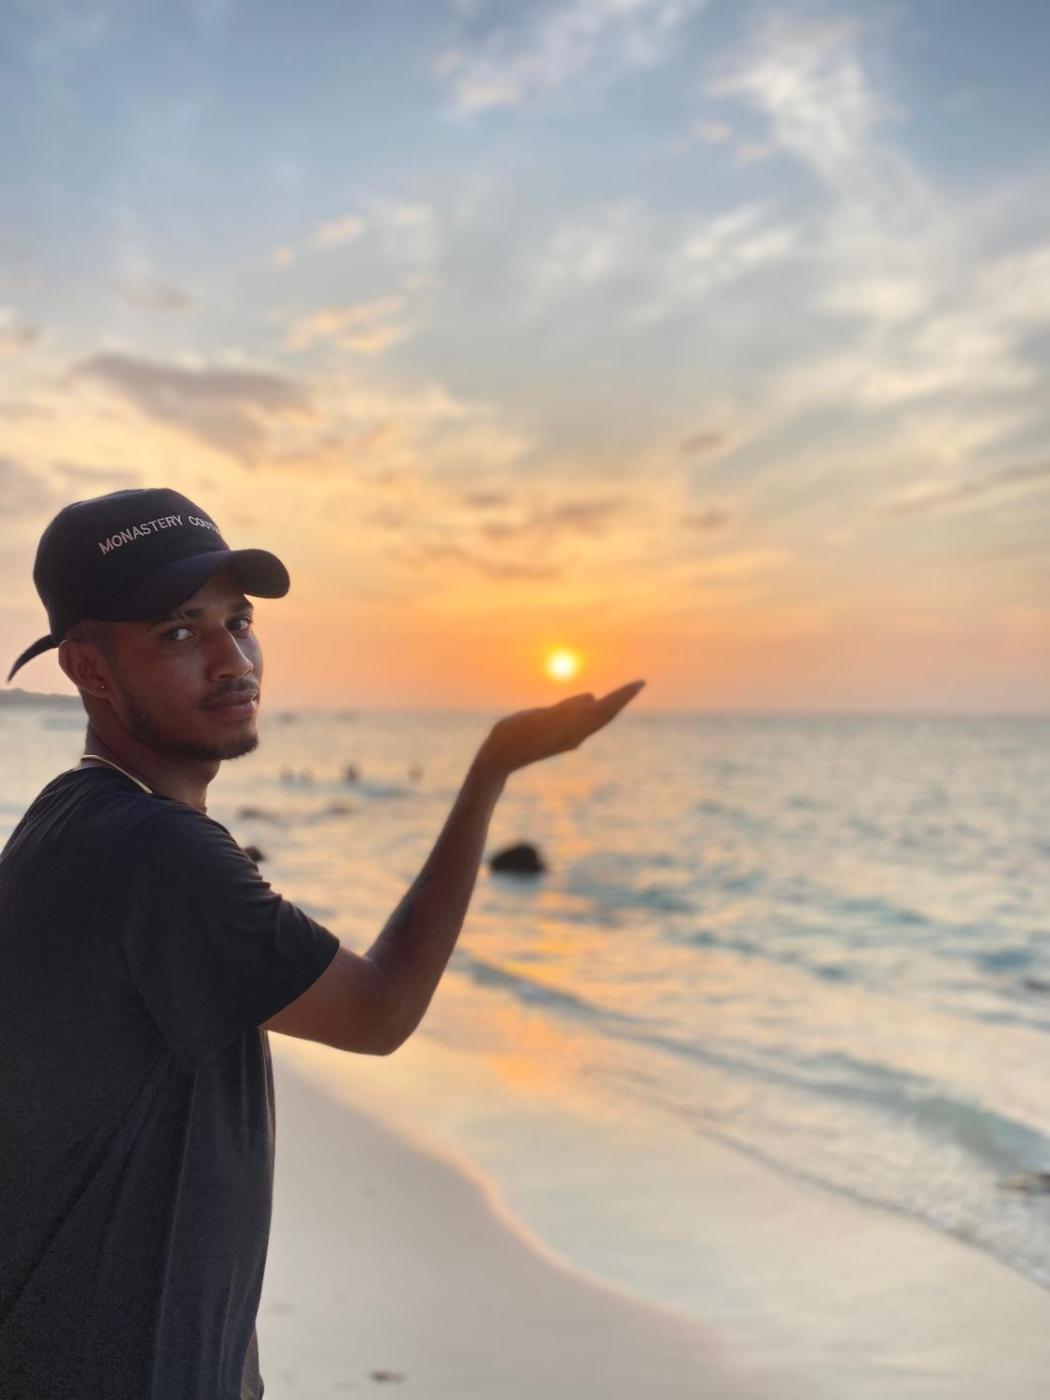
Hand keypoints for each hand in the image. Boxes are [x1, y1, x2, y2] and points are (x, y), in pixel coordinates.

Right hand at [479, 680, 645, 778]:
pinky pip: (582, 719)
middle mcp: (576, 734)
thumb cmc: (514, 737)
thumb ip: (566, 709)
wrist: (498, 760)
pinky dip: (592, 708)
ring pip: (595, 718)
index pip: (606, 709)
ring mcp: (567, 736)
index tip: (640, 683)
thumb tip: (594, 700)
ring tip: (623, 694)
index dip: (623, 696)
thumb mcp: (539, 718)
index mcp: (574, 729)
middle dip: (622, 698)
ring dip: (610, 704)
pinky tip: (591, 702)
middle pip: (606, 714)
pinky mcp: (557, 735)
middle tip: (640, 683)